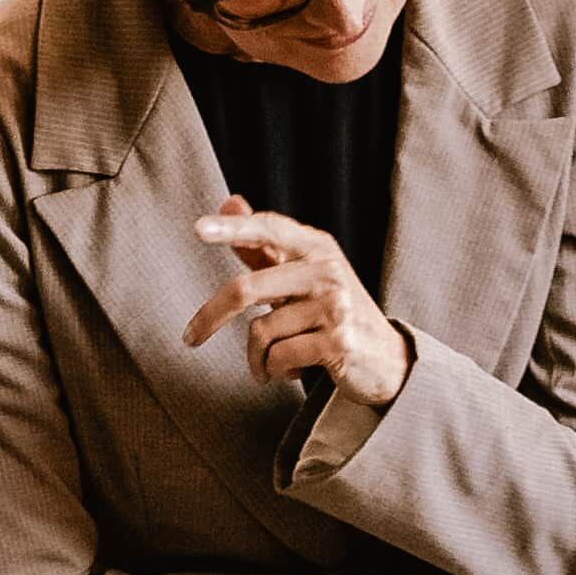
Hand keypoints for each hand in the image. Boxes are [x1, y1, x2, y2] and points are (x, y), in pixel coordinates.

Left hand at [187, 202, 408, 411]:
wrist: (385, 359)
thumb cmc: (330, 313)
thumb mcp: (300, 276)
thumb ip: (262, 247)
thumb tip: (228, 203)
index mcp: (315, 246)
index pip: (267, 230)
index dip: (233, 229)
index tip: (198, 229)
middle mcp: (326, 270)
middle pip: (248, 289)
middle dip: (211, 316)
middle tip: (189, 338)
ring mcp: (335, 306)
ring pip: (261, 332)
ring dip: (256, 358)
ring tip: (268, 364)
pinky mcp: (338, 342)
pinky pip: (279, 358)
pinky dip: (274, 371)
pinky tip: (291, 371)